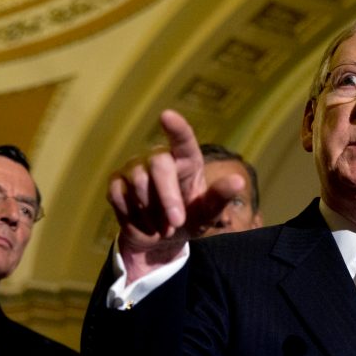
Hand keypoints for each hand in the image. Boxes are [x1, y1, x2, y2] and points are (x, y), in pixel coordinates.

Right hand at [107, 109, 244, 282]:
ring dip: (153, 213)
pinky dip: (134, 217)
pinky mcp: (116, 182)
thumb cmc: (189, 219)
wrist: (159, 239)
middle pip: (159, 165)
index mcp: (185, 160)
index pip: (182, 139)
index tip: (166, 116)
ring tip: (163, 227)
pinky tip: (144, 223)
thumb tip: (239, 180)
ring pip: (139, 184)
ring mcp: (134, 168)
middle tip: (177, 222)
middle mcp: (158, 157)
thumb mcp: (208, 213)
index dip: (176, 127)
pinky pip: (120, 196)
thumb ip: (220, 197)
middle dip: (168, 196)